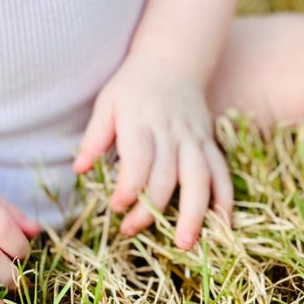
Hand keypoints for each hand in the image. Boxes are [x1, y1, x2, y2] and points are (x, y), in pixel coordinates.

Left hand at [73, 51, 232, 249]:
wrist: (173, 59)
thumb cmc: (133, 84)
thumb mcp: (106, 102)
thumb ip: (95, 136)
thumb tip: (79, 169)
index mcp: (141, 123)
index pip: (138, 161)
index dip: (128, 189)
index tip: (116, 206)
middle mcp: (171, 133)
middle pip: (166, 178)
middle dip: (150, 210)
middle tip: (130, 231)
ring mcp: (194, 139)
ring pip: (199, 179)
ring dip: (194, 214)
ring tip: (185, 244)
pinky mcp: (209, 143)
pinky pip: (221, 172)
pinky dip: (224, 199)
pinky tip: (222, 224)